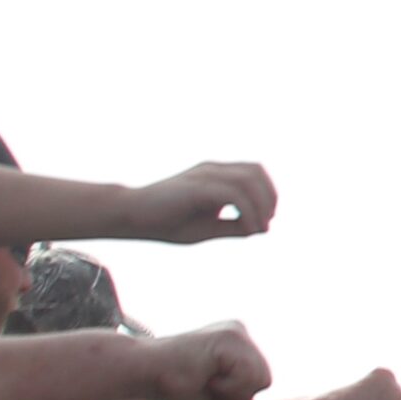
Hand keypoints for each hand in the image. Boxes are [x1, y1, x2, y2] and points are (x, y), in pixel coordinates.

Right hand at [131, 161, 276, 242]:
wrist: (132, 216)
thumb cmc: (166, 223)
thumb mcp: (207, 227)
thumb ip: (232, 225)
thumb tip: (261, 227)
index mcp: (215, 175)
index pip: (253, 172)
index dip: (268, 194)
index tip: (265, 221)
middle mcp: (212, 169)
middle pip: (256, 171)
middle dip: (269, 197)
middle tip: (265, 224)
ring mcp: (203, 175)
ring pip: (248, 180)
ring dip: (261, 206)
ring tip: (259, 228)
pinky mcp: (197, 186)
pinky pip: (233, 194)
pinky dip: (247, 212)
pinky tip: (248, 229)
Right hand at [147, 321, 271, 399]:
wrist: (141, 369)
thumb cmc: (170, 385)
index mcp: (237, 343)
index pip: (260, 381)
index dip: (236, 395)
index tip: (206, 384)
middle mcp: (240, 331)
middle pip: (265, 379)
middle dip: (237, 393)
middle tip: (204, 381)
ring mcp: (236, 330)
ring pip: (261, 378)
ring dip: (232, 390)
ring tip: (203, 376)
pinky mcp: (230, 336)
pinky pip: (248, 375)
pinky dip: (228, 385)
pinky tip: (204, 373)